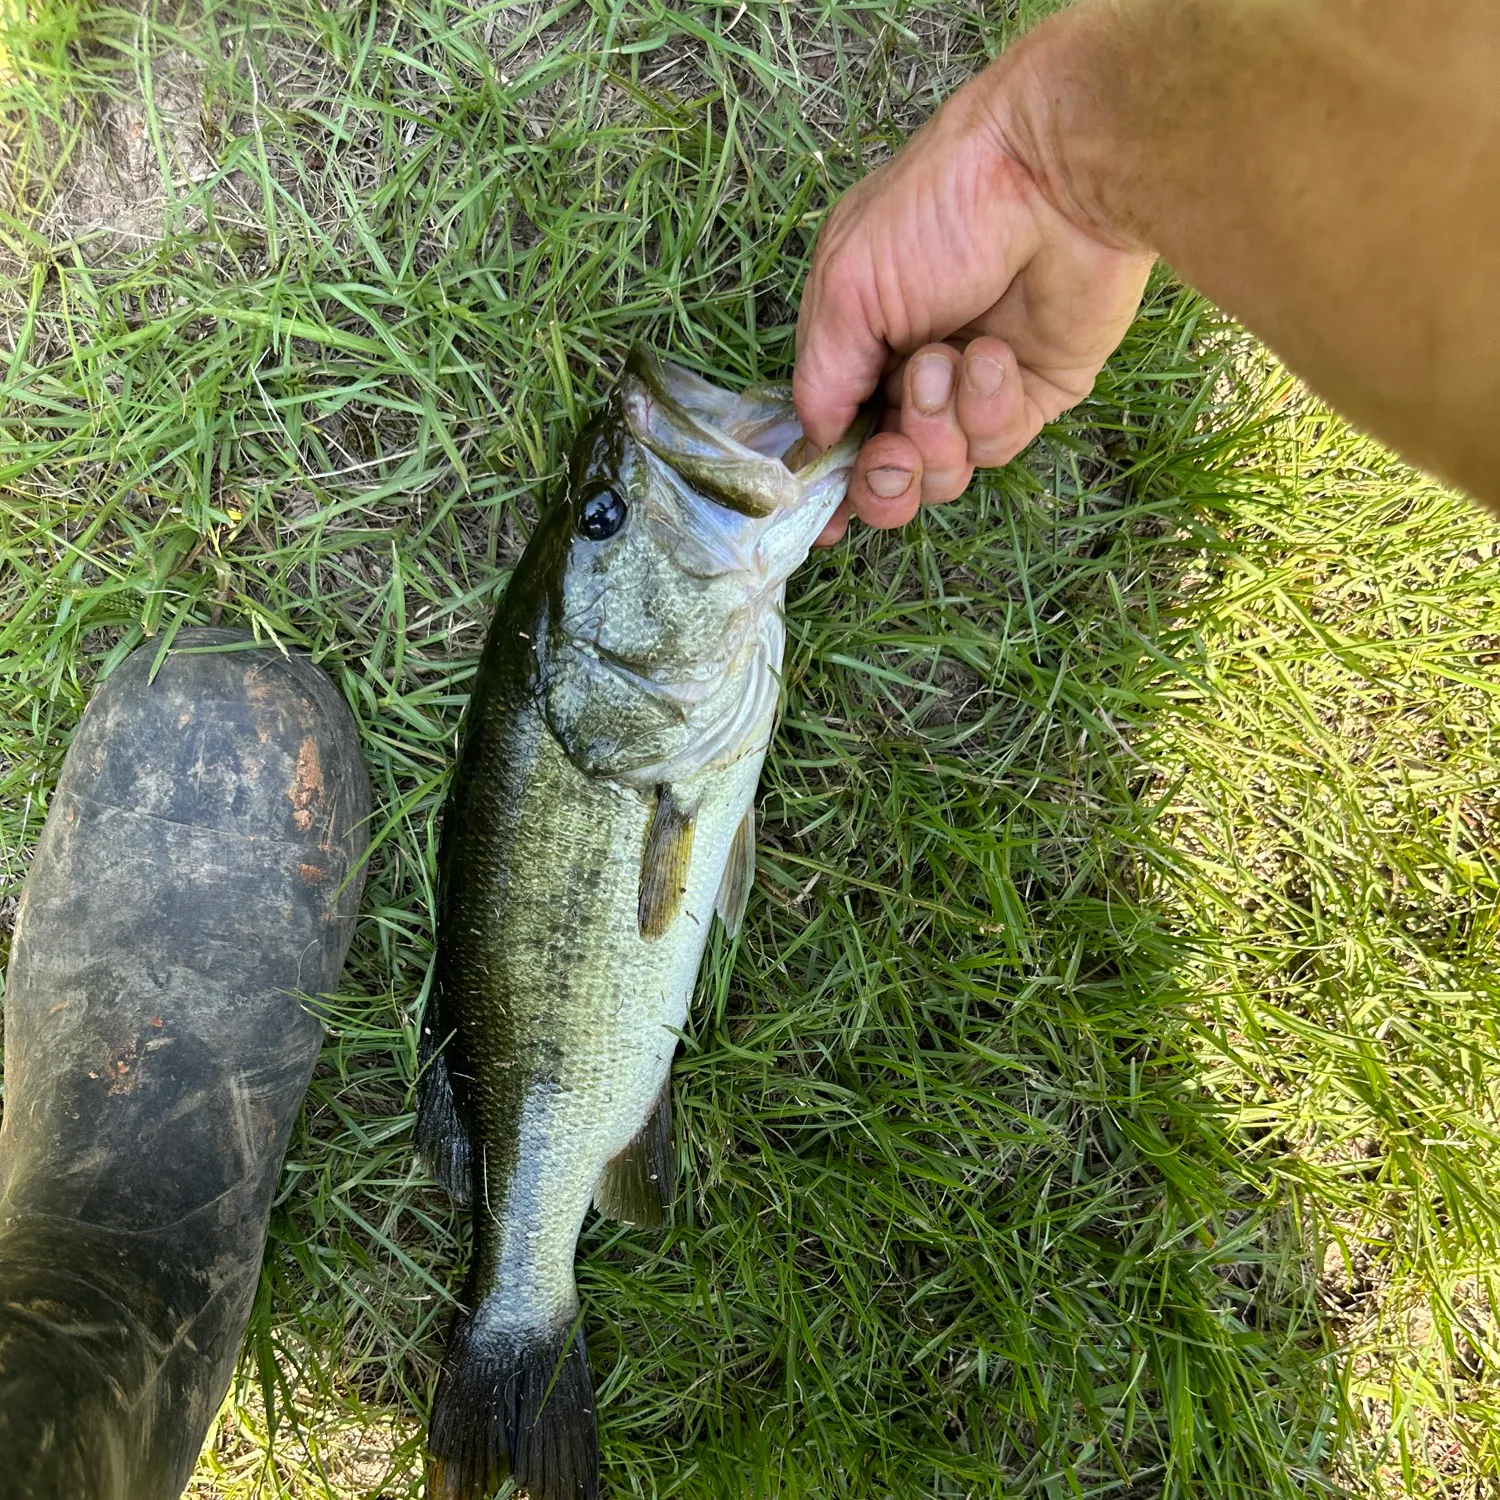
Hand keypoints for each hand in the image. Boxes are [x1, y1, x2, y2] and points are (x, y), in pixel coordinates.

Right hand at [794, 16, 1155, 543]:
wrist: (1054, 175)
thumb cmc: (937, 210)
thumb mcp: (847, 287)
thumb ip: (822, 377)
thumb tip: (817, 445)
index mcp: (859, 343)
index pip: (836, 434)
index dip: (830, 485)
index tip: (824, 524)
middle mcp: (912, 373)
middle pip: (888, 476)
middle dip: (884, 480)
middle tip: (890, 457)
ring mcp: (974, 390)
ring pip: (943, 472)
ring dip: (936, 426)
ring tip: (947, 362)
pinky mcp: (1035, 397)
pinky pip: (998, 445)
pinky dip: (989, 405)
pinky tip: (995, 354)